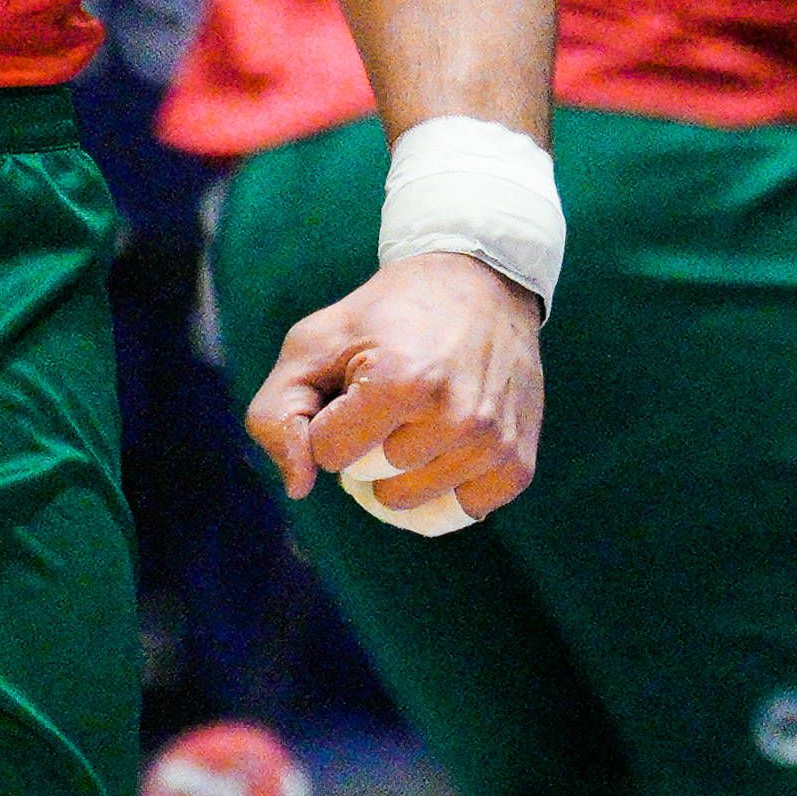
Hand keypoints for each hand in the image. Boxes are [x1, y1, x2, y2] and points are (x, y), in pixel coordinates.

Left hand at [245, 250, 544, 527]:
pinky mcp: (519, 465)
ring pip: (409, 503)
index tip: (354, 383)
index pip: (329, 455)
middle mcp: (456, 418)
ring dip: (403, 467)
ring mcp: (493, 445)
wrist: (479, 283)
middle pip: (370, 481)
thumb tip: (299, 485)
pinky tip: (451, 439)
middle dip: (366, 443)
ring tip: (422, 412)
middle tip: (392, 394)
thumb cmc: (386, 316)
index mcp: (402, 380)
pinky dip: (445, 485)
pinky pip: (457, 512)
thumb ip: (277, 412)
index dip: (331, 420)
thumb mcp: (314, 342)